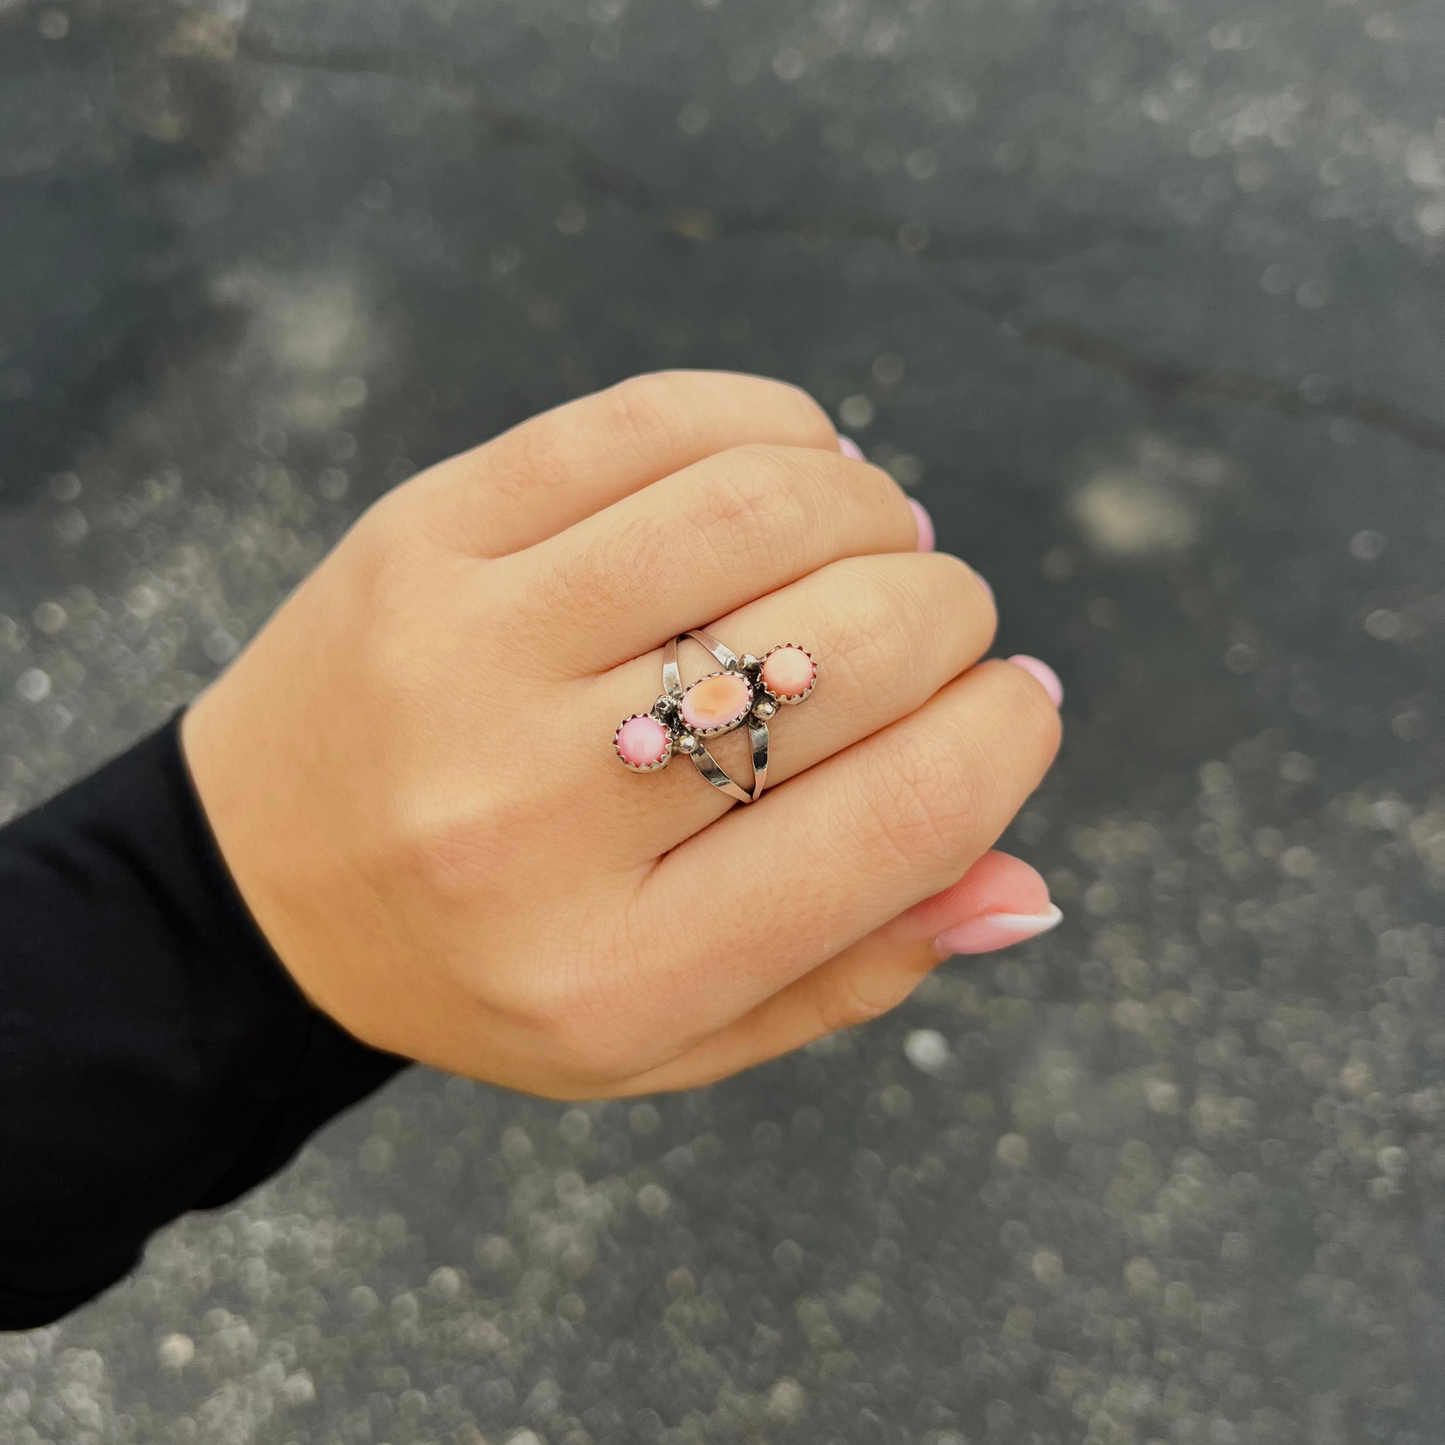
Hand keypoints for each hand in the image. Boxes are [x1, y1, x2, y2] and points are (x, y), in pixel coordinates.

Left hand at [182, 372, 1062, 1096]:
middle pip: (851, 651)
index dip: (1005, 739)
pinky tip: (790, 475)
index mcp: (620, 970)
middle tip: (936, 630)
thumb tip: (1029, 889)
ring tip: (872, 547)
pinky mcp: (424, 531)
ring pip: (764, 510)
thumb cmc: (497, 967)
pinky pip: (649, 423)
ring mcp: (468, 650)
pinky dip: (772, 429)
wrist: (264, 886)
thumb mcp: (670, 1037)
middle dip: (950, 619)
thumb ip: (852, 973)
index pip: (900, 819)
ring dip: (873, 513)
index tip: (1015, 703)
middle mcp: (536, 812)